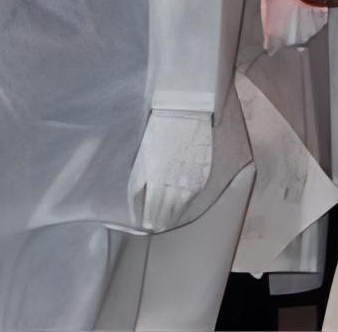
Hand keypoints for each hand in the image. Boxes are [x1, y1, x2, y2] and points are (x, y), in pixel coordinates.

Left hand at [125, 106, 216, 230]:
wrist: (185, 112)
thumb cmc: (159, 131)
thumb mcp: (142, 157)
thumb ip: (138, 183)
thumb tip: (135, 204)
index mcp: (154, 179)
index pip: (150, 210)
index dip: (147, 219)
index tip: (145, 224)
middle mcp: (173, 184)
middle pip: (164, 212)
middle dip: (158, 220)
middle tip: (155, 226)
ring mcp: (190, 182)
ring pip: (179, 208)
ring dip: (172, 216)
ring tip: (167, 221)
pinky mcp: (203, 177)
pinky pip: (192, 198)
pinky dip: (185, 205)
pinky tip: (181, 206)